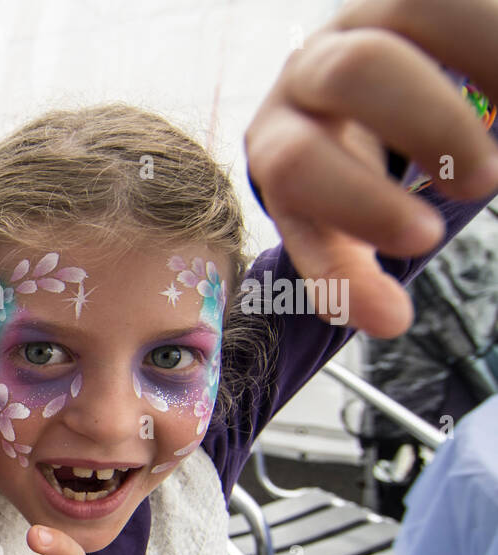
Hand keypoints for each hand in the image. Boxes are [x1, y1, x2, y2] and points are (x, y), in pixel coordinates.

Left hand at [245, 0, 497, 336]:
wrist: (353, 112)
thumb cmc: (346, 182)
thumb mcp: (340, 230)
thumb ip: (353, 277)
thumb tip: (388, 320)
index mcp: (280, 141)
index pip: (295, 164)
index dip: (357, 203)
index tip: (426, 239)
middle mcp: (311, 72)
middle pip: (353, 71)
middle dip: (426, 121)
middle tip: (485, 181)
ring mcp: (367, 18)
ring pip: (416, 5)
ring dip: (482, 56)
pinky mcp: (418, 1)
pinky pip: (456, 0)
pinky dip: (495, 42)